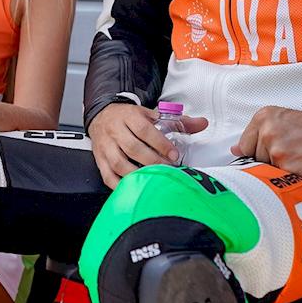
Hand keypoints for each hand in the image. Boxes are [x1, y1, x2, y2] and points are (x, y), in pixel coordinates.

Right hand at [87, 102, 207, 187]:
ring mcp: (106, 147)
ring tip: (153, 179)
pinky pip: (108, 176)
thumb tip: (201, 123)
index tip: (174, 155)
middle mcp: (116, 131)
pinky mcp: (100, 160)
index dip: (160, 144)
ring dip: (138, 174)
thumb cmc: (128, 118)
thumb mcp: (151, 114)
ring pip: (119, 163)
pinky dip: (120, 184)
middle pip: (133, 148)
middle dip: (153, 161)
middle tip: (168, 170)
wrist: (102, 116)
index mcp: (130, 117)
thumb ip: (178, 121)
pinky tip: (133, 187)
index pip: (144, 130)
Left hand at [232, 107, 301, 180]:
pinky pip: (281, 180)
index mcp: (264, 117)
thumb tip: (235, 150)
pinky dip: (292, 178)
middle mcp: (267, 131)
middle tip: (295, 153)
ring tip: (301, 159)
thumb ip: (259, 134)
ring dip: (282, 171)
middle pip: (255, 161)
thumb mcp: (285, 120)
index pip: (244, 146)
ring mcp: (277, 150)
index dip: (260, 153)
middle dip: (271, 162)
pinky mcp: (288, 167)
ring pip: (268, 172)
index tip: (275, 151)